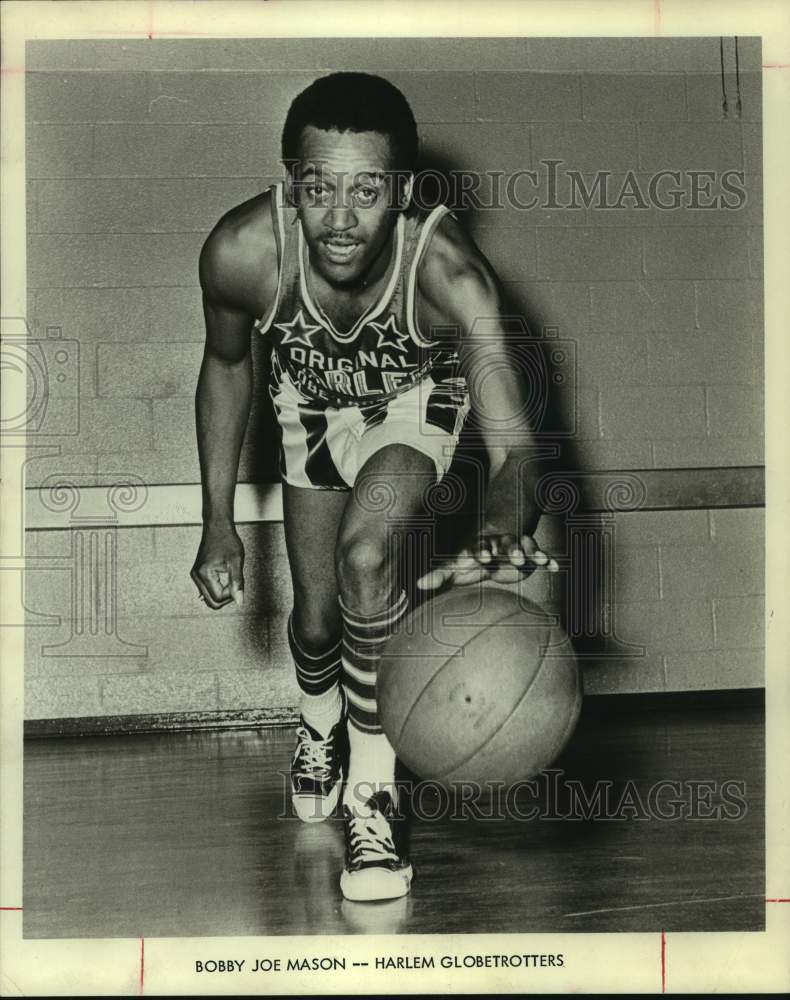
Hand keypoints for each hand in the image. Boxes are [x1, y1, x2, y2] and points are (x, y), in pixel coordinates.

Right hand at [190, 522, 244, 609]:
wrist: (218, 527)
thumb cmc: (227, 541)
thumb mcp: (236, 561)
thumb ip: (237, 582)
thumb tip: (239, 601)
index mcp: (204, 574)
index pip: (218, 598)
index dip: (231, 594)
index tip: (238, 581)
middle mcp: (196, 576)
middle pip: (211, 602)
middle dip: (226, 597)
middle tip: (236, 583)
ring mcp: (195, 575)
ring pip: (209, 598)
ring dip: (222, 592)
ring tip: (230, 576)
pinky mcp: (198, 574)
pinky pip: (208, 590)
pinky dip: (218, 588)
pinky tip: (225, 577)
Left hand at [416, 529, 558, 590]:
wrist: (489, 547)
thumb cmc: (467, 560)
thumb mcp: (452, 566)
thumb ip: (437, 575)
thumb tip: (418, 584)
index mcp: (479, 547)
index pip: (479, 548)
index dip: (482, 552)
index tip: (485, 558)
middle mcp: (498, 544)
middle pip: (505, 544)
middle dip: (511, 550)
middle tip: (517, 558)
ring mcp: (514, 546)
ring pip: (524, 546)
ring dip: (531, 552)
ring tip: (539, 559)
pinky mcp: (528, 554)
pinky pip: (539, 555)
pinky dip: (547, 559)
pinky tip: (555, 566)